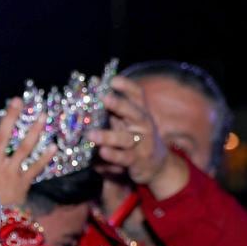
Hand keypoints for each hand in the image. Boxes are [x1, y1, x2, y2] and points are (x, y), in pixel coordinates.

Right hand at [0, 96, 49, 206]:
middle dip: (11, 117)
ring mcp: (10, 173)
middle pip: (3, 136)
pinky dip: (45, 158)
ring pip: (24, 148)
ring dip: (34, 131)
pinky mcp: (22, 183)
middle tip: (18, 101)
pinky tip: (54, 146)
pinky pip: (36, 168)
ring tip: (43, 116)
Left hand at [93, 74, 186, 193]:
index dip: (127, 86)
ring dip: (108, 136)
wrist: (155, 165)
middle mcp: (144, 126)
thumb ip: (113, 110)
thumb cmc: (134, 138)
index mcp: (140, 113)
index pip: (137, 95)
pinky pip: (124, 158)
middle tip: (104, 98)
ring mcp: (142, 144)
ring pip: (125, 139)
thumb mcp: (126, 122)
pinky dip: (113, 156)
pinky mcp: (138, 161)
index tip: (113, 80)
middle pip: (134, 113)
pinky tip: (101, 153)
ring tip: (91, 135)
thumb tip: (93, 92)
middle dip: (120, 105)